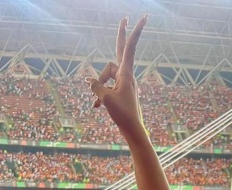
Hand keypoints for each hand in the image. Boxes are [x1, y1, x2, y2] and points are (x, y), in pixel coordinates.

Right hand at [87, 16, 147, 141]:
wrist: (133, 130)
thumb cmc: (123, 115)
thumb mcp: (106, 99)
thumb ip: (96, 87)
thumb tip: (89, 81)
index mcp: (126, 73)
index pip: (129, 47)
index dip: (134, 32)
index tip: (142, 17)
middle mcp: (126, 75)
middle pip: (120, 51)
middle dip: (121, 35)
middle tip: (125, 18)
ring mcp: (124, 82)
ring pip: (106, 75)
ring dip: (99, 86)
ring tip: (99, 105)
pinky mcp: (120, 90)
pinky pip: (107, 86)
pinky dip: (100, 95)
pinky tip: (96, 108)